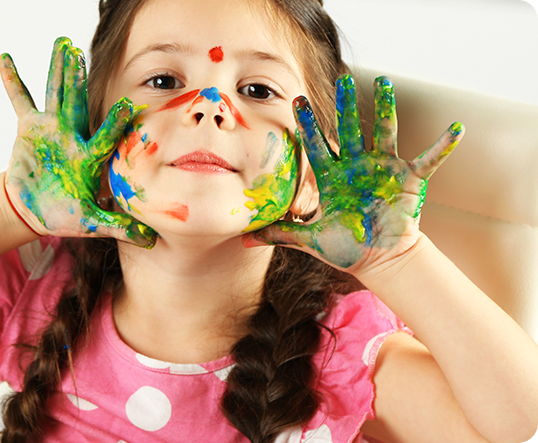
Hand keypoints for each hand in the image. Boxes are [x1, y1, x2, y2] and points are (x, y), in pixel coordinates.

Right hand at [0, 37, 156, 247]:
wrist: (37, 210)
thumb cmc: (66, 215)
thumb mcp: (92, 223)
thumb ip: (119, 227)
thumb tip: (151, 241)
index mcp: (89, 157)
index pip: (105, 136)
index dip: (116, 122)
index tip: (128, 105)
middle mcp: (73, 137)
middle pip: (77, 103)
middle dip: (78, 79)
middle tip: (79, 52)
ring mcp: (52, 130)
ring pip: (55, 95)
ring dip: (57, 71)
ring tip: (62, 44)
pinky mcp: (29, 129)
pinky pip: (20, 101)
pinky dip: (12, 82)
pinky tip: (5, 58)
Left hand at [245, 75, 463, 271]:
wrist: (378, 260)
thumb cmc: (345, 247)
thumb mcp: (309, 238)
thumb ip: (279, 233)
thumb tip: (243, 239)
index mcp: (333, 176)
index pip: (317, 145)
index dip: (307, 125)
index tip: (295, 102)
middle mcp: (357, 166)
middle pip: (350, 129)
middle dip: (345, 106)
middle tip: (341, 80)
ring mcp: (384, 169)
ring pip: (384, 132)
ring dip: (386, 109)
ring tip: (385, 83)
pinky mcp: (409, 180)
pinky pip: (429, 159)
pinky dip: (443, 146)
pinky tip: (457, 130)